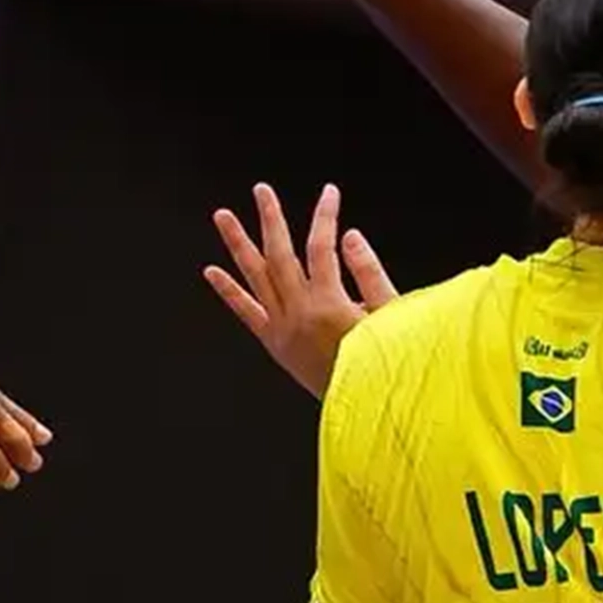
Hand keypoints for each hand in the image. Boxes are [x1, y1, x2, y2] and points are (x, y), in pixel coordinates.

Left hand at [205, 181, 398, 396]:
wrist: (369, 412)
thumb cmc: (387, 367)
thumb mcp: (391, 317)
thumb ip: (370, 273)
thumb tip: (349, 236)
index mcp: (330, 304)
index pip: (321, 247)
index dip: (325, 216)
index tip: (329, 193)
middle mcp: (299, 313)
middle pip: (279, 254)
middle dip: (271, 218)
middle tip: (261, 190)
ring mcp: (283, 329)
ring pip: (255, 278)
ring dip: (238, 245)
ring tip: (223, 217)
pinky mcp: (276, 345)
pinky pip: (247, 314)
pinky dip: (229, 292)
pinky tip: (212, 272)